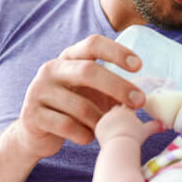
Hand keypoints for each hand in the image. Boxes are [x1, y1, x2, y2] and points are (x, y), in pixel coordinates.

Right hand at [14, 34, 146, 158]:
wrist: (36, 133)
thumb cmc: (74, 107)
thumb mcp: (92, 91)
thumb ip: (113, 85)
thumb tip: (150, 91)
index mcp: (69, 57)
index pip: (93, 44)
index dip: (117, 52)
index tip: (138, 66)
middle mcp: (52, 68)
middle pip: (88, 71)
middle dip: (118, 86)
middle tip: (139, 101)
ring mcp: (38, 90)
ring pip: (79, 105)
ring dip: (100, 119)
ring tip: (108, 127)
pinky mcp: (32, 115)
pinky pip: (66, 126)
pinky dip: (84, 135)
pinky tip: (88, 137)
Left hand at [95, 105, 163, 145]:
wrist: (119, 146)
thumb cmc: (134, 137)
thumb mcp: (145, 131)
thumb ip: (154, 126)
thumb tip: (165, 126)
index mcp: (126, 109)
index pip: (128, 105)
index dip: (131, 108)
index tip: (134, 112)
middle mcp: (114, 111)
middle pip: (117, 109)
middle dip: (121, 114)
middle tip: (125, 122)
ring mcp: (106, 118)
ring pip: (109, 117)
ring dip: (112, 122)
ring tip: (117, 130)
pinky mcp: (99, 126)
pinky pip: (102, 126)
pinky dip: (105, 130)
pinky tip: (109, 136)